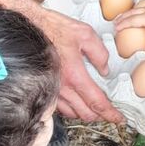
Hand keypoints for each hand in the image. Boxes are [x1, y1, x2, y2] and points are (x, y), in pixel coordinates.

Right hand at [37, 7, 122, 122]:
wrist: (26, 27)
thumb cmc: (51, 28)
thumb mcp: (84, 34)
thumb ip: (99, 53)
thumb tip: (105, 69)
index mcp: (74, 74)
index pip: (97, 103)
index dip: (111, 114)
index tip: (118, 118)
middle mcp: (61, 87)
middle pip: (86, 114)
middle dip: (100, 116)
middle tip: (108, 112)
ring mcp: (50, 90)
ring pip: (72, 114)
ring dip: (85, 113)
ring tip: (92, 106)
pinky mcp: (42, 90)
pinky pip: (59, 108)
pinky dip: (71, 109)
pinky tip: (76, 101)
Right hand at [115, 6, 144, 52]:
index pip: (132, 20)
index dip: (122, 25)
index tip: (116, 29)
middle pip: (133, 12)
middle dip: (123, 17)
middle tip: (115, 22)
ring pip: (139, 9)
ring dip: (130, 13)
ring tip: (124, 17)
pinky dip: (138, 11)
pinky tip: (140, 15)